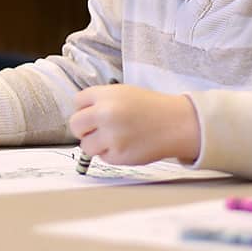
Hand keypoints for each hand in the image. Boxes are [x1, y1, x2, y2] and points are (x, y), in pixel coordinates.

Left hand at [68, 85, 200, 165]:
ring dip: (96, 144)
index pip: (77, 102)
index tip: (93, 113)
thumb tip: (81, 116)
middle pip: (75, 124)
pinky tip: (126, 144)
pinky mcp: (118, 155)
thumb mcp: (124, 93)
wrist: (176, 123)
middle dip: (84, 128)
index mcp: (107, 95)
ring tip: (115, 138)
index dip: (85, 108)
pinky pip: (102, 157)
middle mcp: (106, 114)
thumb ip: (101, 101)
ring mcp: (111, 136)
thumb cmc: (152, 108)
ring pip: (86, 145)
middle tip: (98, 129)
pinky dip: (111, 153)